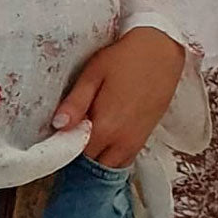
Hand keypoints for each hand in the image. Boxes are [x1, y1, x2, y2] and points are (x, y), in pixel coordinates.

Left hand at [49, 27, 186, 167]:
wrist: (162, 52)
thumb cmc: (124, 58)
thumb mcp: (93, 75)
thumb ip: (75, 103)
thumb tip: (57, 126)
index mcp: (105, 127)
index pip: (76, 155)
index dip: (64, 146)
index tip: (56, 136)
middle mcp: (121, 142)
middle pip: (93, 165)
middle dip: (79, 155)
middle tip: (70, 134)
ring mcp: (136, 143)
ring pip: (110, 166)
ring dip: (96, 157)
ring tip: (85, 135)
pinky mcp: (145, 138)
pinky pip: (124, 159)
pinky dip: (111, 156)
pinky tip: (104, 137)